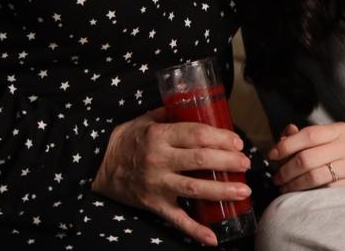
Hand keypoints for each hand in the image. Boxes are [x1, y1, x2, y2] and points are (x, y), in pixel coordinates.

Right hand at [92, 107, 251, 246]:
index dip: (221, 138)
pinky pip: (176, 220)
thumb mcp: (147, 119)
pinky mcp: (153, 204)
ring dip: (221, 191)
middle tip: (246, 163)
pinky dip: (195, 230)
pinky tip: (214, 238)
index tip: (237, 142)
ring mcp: (156, 185)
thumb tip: (202, 107)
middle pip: (200, 161)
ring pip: (194, 189)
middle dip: (227, 162)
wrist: (98, 165)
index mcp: (160, 135)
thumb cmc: (128, 139)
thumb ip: (173, 113)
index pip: (196, 135)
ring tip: (244, 191)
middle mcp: (159, 160)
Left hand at [267, 121, 344, 191]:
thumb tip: (286, 134)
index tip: (273, 154)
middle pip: (308, 158)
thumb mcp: (341, 134)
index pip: (308, 135)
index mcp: (341, 130)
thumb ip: (314, 135)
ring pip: (316, 176)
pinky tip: (305, 195)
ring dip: (295, 184)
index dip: (286, 145)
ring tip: (286, 187)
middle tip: (277, 177)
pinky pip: (330, 190)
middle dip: (286, 170)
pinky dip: (313, 193)